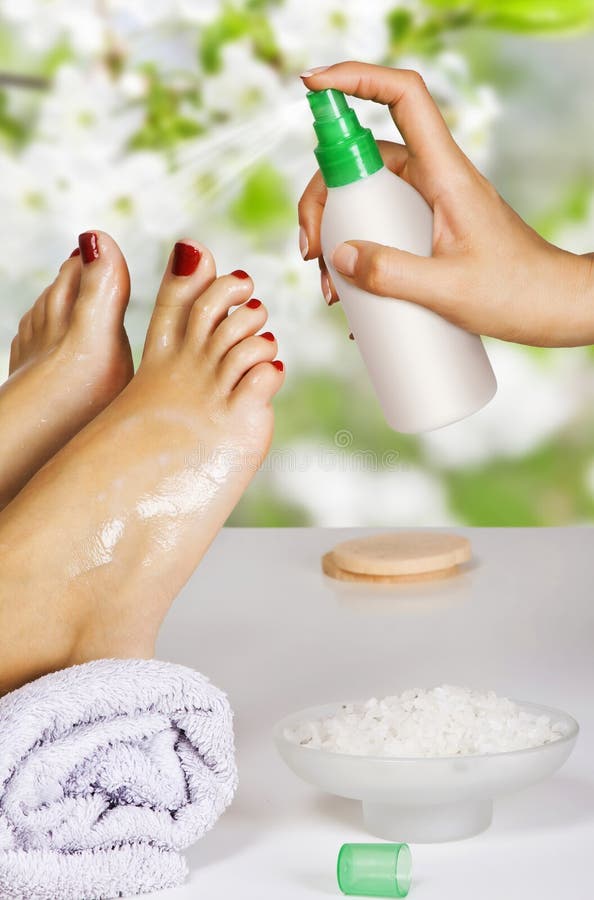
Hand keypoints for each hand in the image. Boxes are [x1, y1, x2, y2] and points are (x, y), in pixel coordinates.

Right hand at [298, 61, 593, 347]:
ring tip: (332, 289)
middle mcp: (435, 180)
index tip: (313, 85)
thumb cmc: (516, 292)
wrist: (551, 308)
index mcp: (446, 173)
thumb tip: (339, 257)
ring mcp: (430, 205)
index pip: (403, 97)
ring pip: (366, 199)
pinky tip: (353, 299)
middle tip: (312, 252)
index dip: (357, 77)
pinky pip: (381, 229)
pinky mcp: (428, 232)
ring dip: (337, 236)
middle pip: (363, 160)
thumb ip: (391, 274)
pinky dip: (359, 257)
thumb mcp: (448, 290)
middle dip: (324, 199)